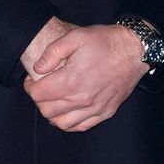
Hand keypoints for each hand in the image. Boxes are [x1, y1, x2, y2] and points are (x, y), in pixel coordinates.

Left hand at [23, 24, 146, 131]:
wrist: (134, 50)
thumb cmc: (103, 42)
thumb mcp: (74, 37)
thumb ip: (52, 53)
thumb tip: (37, 69)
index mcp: (72, 80)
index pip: (39, 95)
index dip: (30, 87)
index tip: (32, 80)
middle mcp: (83, 99)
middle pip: (47, 111)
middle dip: (38, 100)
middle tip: (41, 88)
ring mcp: (96, 108)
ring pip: (63, 123)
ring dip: (52, 114)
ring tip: (52, 100)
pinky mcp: (106, 112)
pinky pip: (82, 126)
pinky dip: (69, 123)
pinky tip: (66, 111)